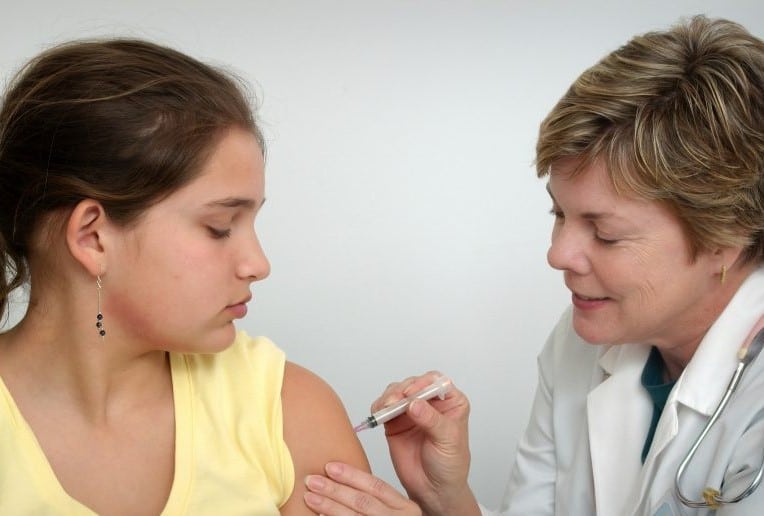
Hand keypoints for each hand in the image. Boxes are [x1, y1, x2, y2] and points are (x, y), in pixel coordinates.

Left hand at [304, 462, 421, 515]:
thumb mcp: (392, 512)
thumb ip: (374, 499)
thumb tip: (339, 481)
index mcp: (406, 509)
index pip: (377, 486)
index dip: (352, 475)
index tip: (329, 467)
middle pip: (363, 502)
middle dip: (335, 490)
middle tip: (312, 481)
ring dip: (329, 507)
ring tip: (310, 498)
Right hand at [372, 372, 478, 514]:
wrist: (433, 489)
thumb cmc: (449, 465)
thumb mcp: (448, 441)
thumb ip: (432, 420)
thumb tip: (414, 403)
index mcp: (451, 402)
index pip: (436, 382)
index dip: (423, 383)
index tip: (412, 394)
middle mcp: (431, 403)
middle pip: (413, 384)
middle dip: (402, 390)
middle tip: (395, 402)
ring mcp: (411, 411)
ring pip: (397, 392)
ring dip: (389, 397)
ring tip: (386, 408)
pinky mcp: (395, 421)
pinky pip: (384, 407)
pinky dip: (378, 407)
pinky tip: (378, 413)